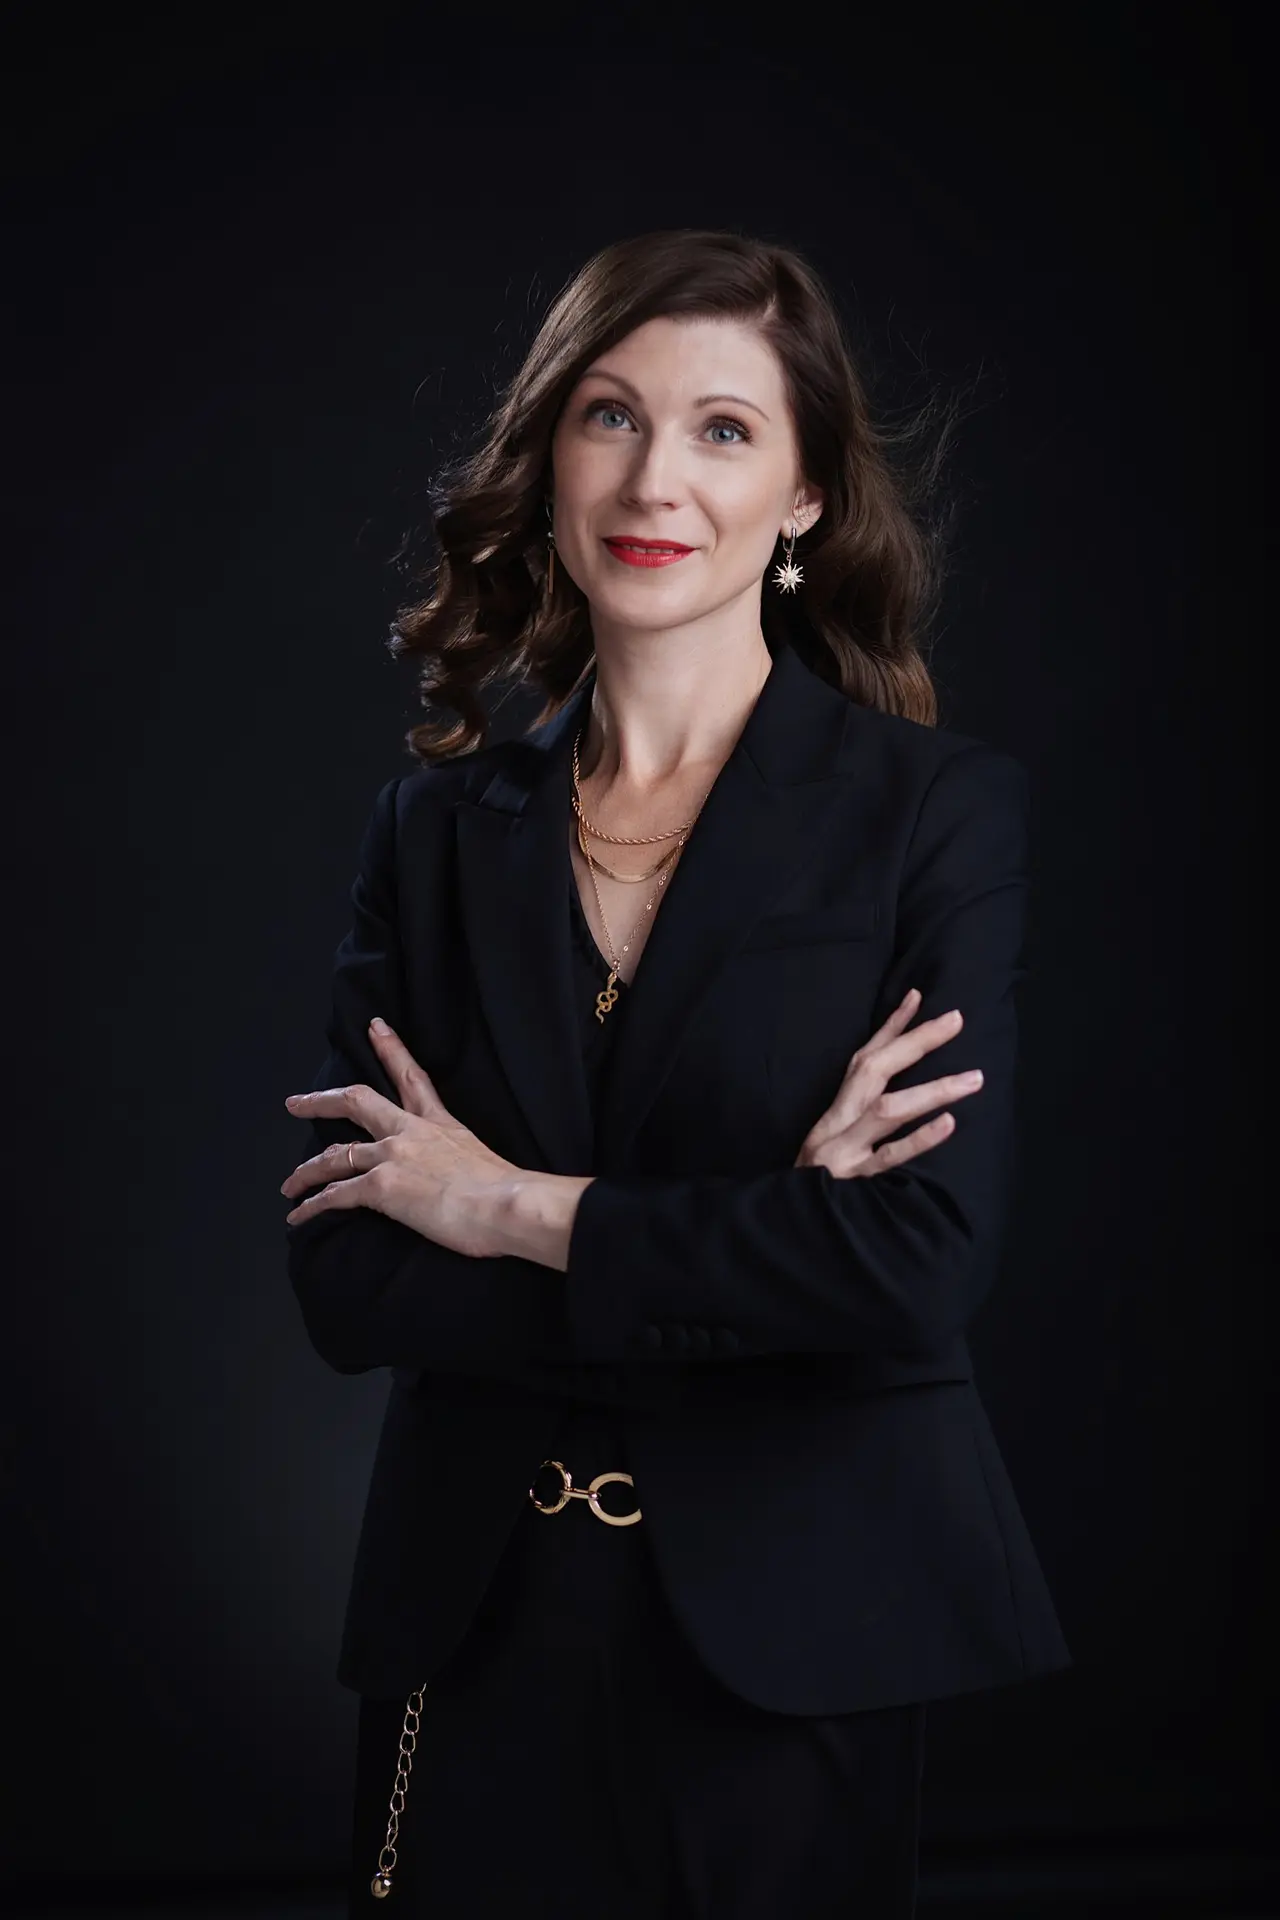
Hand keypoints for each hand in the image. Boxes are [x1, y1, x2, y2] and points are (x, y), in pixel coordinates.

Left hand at [280, 1019, 517, 1255]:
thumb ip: (463, 1163)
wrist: (507, 1205)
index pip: (411, 1077)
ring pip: (334, 1156)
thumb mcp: (484, 1161)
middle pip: (356, 1102)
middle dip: (320, 1101)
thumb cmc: (507, 1192)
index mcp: (439, 1123)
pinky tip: (298, 1216)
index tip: (375, 1027)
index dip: (391, 1049)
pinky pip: (334, 1195)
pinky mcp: (380, 1187)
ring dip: (306, 1171)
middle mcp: (409, 1132)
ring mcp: (392, 1156)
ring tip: (289, 1184)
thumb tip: (464, 1181)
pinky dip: (311, 1207)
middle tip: (296, 1102)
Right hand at [794, 989, 983, 1177]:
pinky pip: (889, 1157)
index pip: (863, 1059)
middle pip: (874, 1070)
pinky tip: (948, 1124)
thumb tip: (892, 1092)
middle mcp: (837, 1123)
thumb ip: (858, 1115)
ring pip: (888, 1110)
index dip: (890, 1027)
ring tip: (974, 1079)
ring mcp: (844, 1150)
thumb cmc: (814, 1184)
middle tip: (956, 1019)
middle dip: (916, 1041)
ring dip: (932, 1090)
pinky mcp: (853, 1182)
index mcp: (834, 1112)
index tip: (918, 996)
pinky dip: (919, 1139)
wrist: (780, 1224)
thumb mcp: (830, 1141)